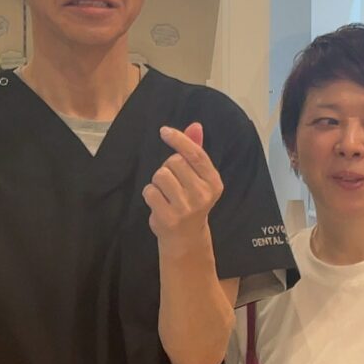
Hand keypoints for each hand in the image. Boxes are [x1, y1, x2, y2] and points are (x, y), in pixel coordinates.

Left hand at [143, 123, 223, 251]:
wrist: (186, 237)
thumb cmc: (191, 201)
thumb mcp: (198, 177)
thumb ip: (196, 151)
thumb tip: (195, 126)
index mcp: (213, 182)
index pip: (195, 154)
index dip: (179, 139)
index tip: (164, 131)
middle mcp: (202, 195)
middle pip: (173, 162)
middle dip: (168, 167)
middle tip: (173, 183)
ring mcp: (186, 208)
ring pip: (160, 175)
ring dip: (158, 181)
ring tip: (166, 193)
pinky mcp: (168, 217)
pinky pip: (150, 191)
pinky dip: (150, 194)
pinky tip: (159, 203)